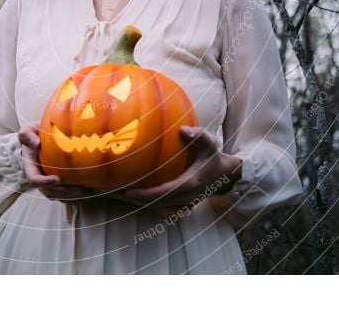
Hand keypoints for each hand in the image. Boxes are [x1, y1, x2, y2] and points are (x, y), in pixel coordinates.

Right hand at [18, 124, 94, 203]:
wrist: (39, 140)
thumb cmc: (35, 135)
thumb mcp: (28, 130)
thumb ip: (27, 135)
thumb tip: (36, 143)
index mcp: (30, 167)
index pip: (34, 179)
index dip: (45, 182)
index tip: (58, 179)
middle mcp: (38, 178)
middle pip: (49, 192)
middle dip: (64, 193)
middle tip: (79, 189)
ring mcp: (48, 184)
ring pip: (58, 196)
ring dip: (72, 197)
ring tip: (87, 193)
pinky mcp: (57, 185)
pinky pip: (65, 196)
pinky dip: (76, 198)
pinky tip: (88, 194)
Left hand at [116, 126, 242, 208]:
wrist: (225, 176)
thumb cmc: (214, 157)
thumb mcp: (211, 144)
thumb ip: (198, 136)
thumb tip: (183, 130)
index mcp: (189, 184)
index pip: (163, 193)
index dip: (145, 195)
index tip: (128, 192)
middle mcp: (185, 198)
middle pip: (155, 204)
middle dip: (134, 201)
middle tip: (113, 193)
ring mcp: (184, 204)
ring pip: (156, 208)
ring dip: (138, 204)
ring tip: (117, 195)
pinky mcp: (182, 205)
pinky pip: (161, 207)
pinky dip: (147, 204)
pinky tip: (132, 197)